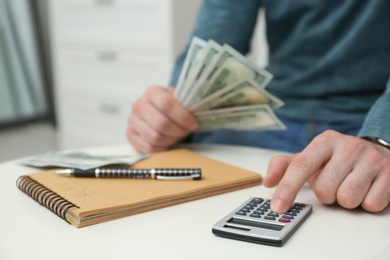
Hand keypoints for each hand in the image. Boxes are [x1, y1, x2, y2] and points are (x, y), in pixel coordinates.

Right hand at [126, 85, 197, 153]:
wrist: (159, 114)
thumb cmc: (173, 108)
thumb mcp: (180, 100)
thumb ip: (188, 102)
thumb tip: (201, 106)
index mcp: (152, 92)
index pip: (166, 103)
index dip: (182, 116)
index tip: (193, 124)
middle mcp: (139, 105)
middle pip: (161, 123)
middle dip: (178, 131)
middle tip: (186, 132)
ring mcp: (132, 121)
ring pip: (155, 137)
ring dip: (171, 140)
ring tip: (177, 136)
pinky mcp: (130, 136)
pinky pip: (148, 148)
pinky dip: (162, 148)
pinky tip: (168, 142)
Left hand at [264, 130, 389, 212]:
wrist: (377, 152)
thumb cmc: (337, 159)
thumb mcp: (310, 157)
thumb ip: (285, 166)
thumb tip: (267, 182)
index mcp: (324, 141)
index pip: (301, 165)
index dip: (287, 188)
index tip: (277, 207)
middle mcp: (348, 146)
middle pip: (324, 190)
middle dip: (327, 195)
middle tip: (334, 184)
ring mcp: (371, 159)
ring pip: (347, 199)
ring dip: (345, 201)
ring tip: (350, 186)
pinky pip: (371, 204)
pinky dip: (366, 203)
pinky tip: (367, 189)